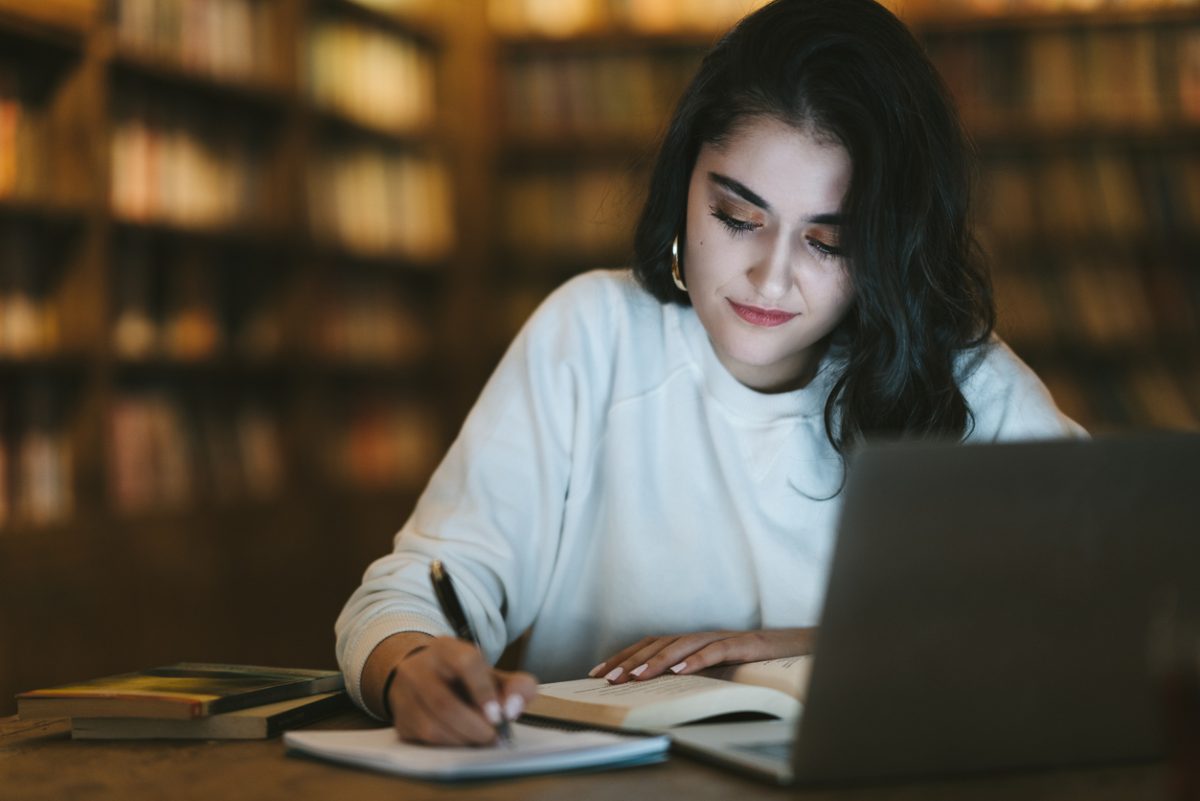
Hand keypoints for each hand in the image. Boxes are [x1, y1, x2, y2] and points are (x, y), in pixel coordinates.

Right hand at [365, 633, 537, 745]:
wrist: (422, 677)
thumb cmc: (464, 679)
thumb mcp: (492, 675)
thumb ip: (515, 687)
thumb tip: (513, 708)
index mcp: (447, 649)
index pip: (465, 662)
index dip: (483, 691)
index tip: (499, 715)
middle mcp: (419, 667)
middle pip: (444, 702)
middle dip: (474, 726)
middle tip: (494, 736)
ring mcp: (405, 694)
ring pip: (432, 726)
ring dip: (463, 739)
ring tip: (481, 740)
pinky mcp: (400, 719)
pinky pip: (424, 740)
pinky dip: (449, 745)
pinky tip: (462, 741)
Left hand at [590, 628, 813, 684]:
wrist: (800, 648)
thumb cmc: (756, 662)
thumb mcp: (718, 670)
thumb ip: (692, 673)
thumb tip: (658, 688)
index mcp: (694, 642)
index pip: (651, 644)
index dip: (624, 655)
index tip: (599, 671)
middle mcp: (703, 635)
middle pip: (659, 643)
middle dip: (630, 660)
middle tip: (608, 678)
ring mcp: (723, 637)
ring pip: (682, 645)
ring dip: (656, 660)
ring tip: (634, 676)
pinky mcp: (744, 644)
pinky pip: (716, 651)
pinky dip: (696, 660)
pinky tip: (678, 672)